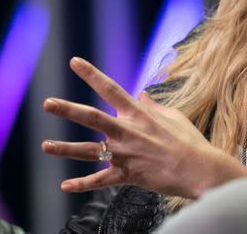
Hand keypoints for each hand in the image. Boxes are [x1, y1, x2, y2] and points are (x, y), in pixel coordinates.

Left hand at [41, 58, 246, 198]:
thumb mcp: (173, 117)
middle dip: (67, 110)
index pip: (110, 88)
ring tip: (46, 146)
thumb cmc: (190, 142)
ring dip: (66, 149)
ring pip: (89, 151)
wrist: (201, 170)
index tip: (74, 62)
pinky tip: (65, 185)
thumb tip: (142, 94)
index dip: (91, 74)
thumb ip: (153, 106)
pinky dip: (82, 184)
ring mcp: (125, 154)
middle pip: (92, 117)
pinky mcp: (127, 175)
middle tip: (48, 104)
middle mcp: (127, 131)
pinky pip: (100, 180)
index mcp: (138, 113)